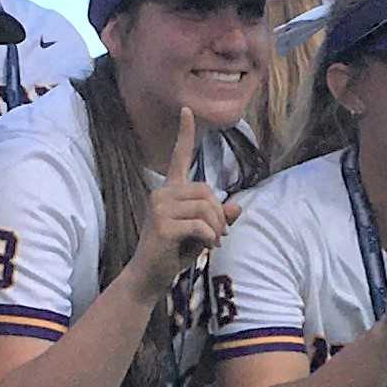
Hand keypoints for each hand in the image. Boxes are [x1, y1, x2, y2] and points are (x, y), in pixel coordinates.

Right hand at [134, 107, 235, 282]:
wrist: (149, 276)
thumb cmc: (174, 253)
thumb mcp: (201, 233)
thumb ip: (218, 218)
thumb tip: (237, 207)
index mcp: (170, 191)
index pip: (179, 156)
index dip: (185, 133)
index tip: (187, 110)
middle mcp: (162, 193)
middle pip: (206, 190)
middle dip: (219, 214)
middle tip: (218, 234)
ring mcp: (159, 208)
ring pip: (206, 207)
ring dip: (216, 228)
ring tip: (211, 242)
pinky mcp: (162, 224)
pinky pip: (201, 225)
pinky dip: (210, 238)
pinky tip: (205, 248)